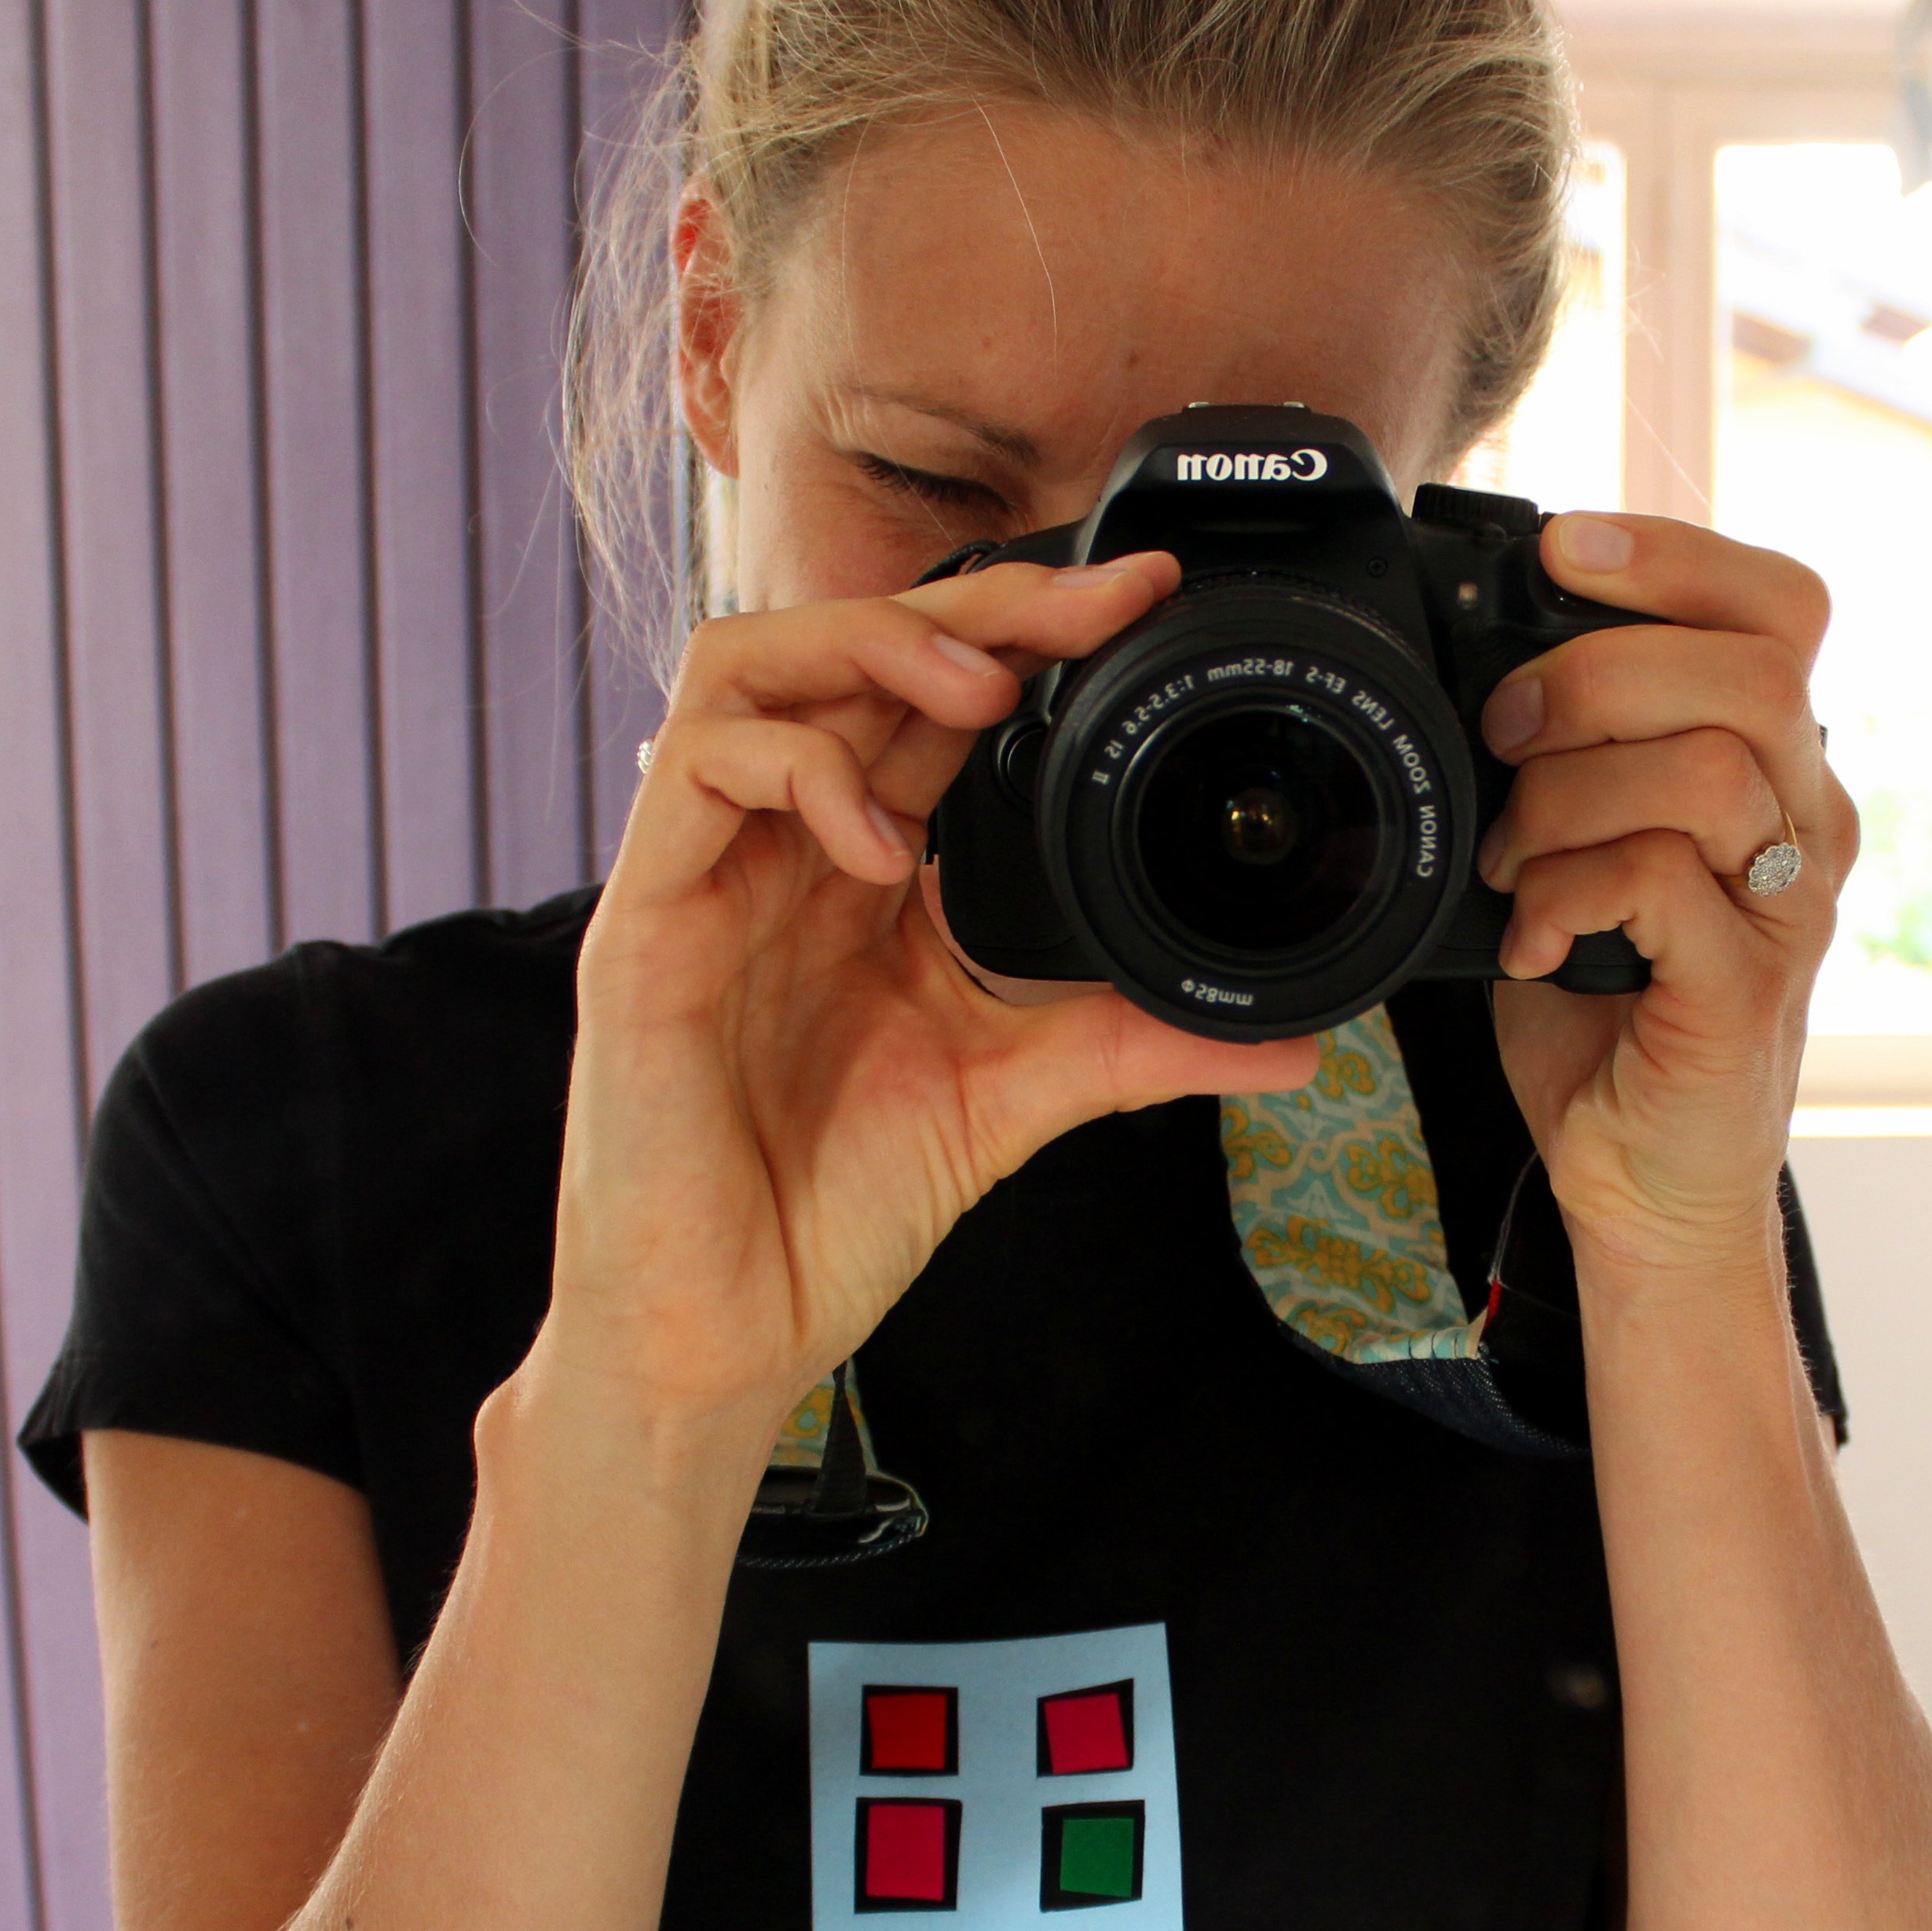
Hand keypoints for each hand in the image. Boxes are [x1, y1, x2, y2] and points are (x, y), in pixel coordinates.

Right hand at [547, 554, 1316, 1439]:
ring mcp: (705, 876)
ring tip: (979, 693)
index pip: (934, 699)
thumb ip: (1134, 1045)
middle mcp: (780, 850)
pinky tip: (877, 844)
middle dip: (976, 602)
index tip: (1141, 601)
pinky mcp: (642, 924)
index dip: (1027, 629)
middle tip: (1089, 606)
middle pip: (850, 645)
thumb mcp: (1014, 1102)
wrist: (724, 1328)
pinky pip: (695, 776)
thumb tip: (1289, 1042)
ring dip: (872, 647)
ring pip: (749, 666)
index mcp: (862, 872)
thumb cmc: (830, 1209)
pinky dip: (799, 775)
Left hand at [1472, 514, 1851, 1278]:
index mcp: (1774, 766)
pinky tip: (1532, 939)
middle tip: (1507, 729)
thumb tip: (1477, 659)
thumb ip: (1567, 757)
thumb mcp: (1580, 850)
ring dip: (1569, 794)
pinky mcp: (1747, 989)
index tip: (1562, 550)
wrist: (1644, 1184)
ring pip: (1710, 768)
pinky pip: (1661, 881)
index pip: (1780, 606)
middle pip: (1754, 668)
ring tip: (1509, 857)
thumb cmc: (1610, 1016)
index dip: (1675, 554)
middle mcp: (1806, 824)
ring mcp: (1790, 910)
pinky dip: (1567, 892)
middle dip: (1601, 672)